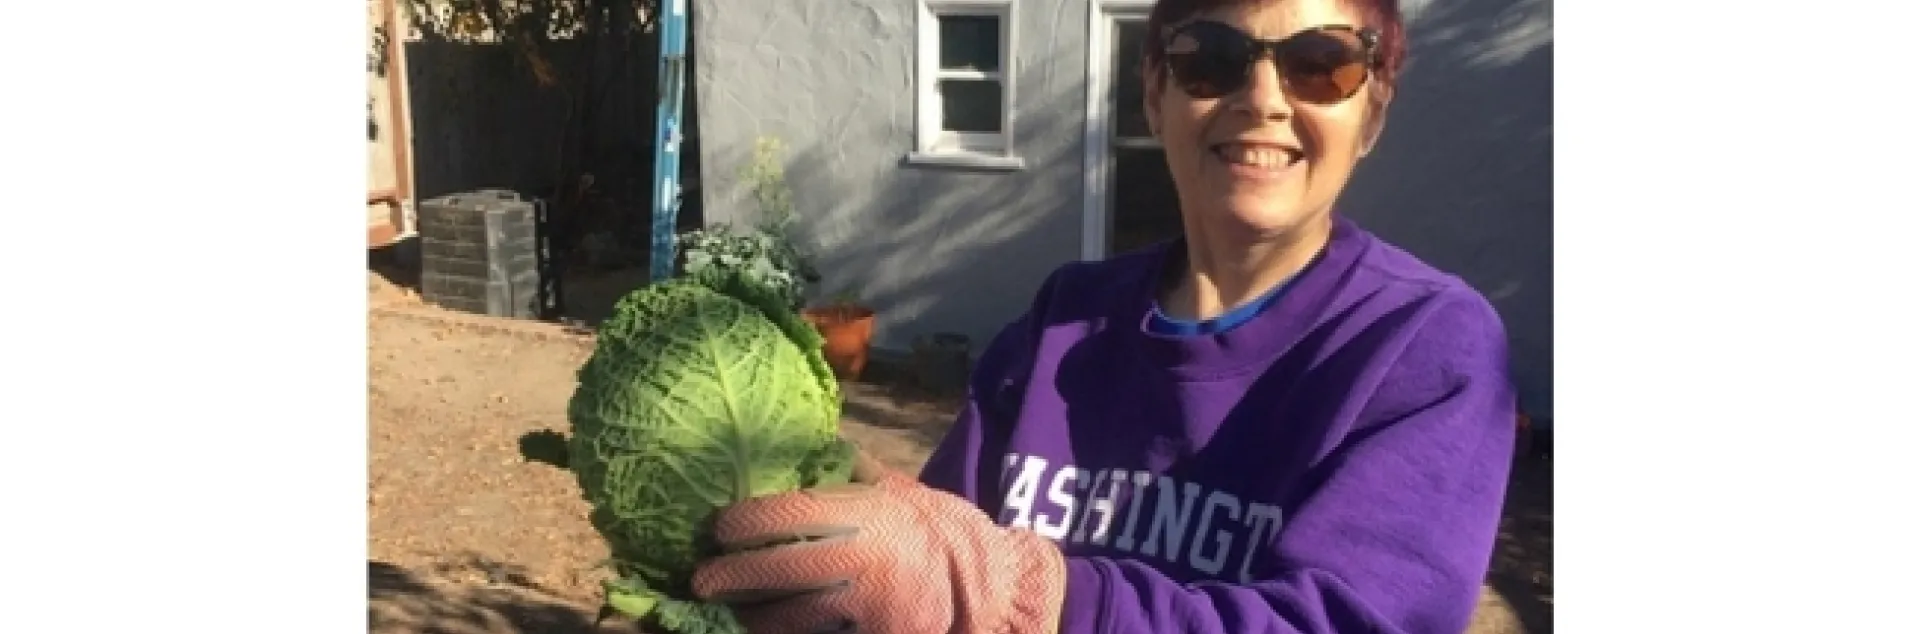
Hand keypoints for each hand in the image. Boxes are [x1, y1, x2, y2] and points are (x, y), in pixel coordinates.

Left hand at [691, 450, 1066, 633]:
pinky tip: (768, 631)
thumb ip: (856, 473)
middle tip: (702, 578)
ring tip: (733, 609)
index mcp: (866, 516)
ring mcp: (866, 611)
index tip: (716, 527)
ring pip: (786, 619)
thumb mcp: (900, 492)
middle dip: (728, 578)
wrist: (989, 589)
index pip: (784, 516)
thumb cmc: (937, 532)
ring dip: (751, 616)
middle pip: (773, 572)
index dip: (740, 523)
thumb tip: (815, 443)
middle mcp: (861, 562)